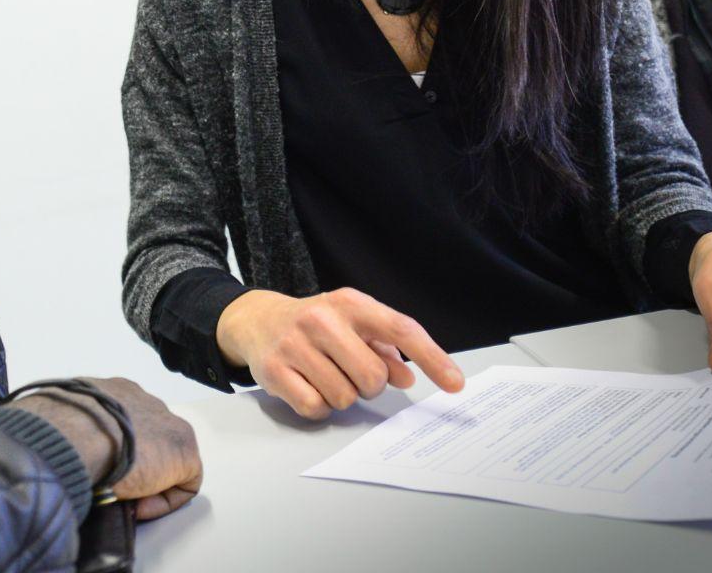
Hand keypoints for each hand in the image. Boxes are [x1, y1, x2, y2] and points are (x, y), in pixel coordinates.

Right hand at [7, 377, 201, 520]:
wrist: (73, 434)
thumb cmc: (55, 428)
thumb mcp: (56, 423)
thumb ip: (64, 430)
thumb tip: (54, 450)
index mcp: (112, 391)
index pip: (123, 421)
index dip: (112, 451)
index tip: (96, 470)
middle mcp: (143, 399)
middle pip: (148, 437)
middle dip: (134, 462)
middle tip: (112, 485)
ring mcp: (167, 422)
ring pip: (167, 458)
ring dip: (148, 478)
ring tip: (124, 495)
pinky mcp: (184, 450)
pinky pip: (184, 481)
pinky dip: (163, 498)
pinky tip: (138, 505)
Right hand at [215, 287, 463, 419]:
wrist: (256, 319)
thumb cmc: (316, 325)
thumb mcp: (352, 324)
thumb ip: (385, 348)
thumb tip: (407, 377)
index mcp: (350, 303)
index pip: (401, 329)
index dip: (433, 358)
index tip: (455, 383)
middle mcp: (322, 319)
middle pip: (373, 376)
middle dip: (370, 385)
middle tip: (353, 373)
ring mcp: (295, 345)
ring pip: (345, 397)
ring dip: (342, 395)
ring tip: (325, 375)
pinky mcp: (275, 371)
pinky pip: (316, 408)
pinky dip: (319, 406)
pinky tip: (308, 386)